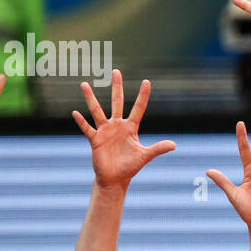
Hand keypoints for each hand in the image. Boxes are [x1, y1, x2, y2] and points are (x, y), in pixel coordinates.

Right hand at [71, 70, 175, 188]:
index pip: (138, 108)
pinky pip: (87, 128)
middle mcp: (117, 126)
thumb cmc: (130, 167)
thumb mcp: (145, 156)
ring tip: (84, 84)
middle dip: (117, 87)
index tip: (147, 81)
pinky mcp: (95, 140)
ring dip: (91, 98)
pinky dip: (82, 122)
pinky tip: (76, 113)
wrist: (115, 179)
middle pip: (117, 102)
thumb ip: (158, 149)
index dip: (143, 96)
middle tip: (116, 71)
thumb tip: (174, 145)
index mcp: (130, 128)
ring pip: (97, 111)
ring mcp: (105, 131)